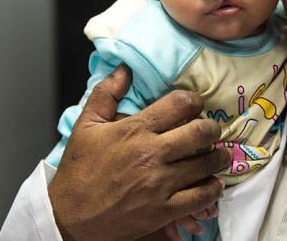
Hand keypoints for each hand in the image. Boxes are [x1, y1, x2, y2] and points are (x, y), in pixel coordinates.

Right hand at [48, 64, 230, 239]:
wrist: (68, 217)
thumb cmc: (78, 171)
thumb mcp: (86, 125)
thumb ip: (106, 93)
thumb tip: (124, 68)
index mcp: (134, 130)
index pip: (179, 104)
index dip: (194, 101)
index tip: (195, 106)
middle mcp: (150, 154)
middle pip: (200, 132)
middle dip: (212, 128)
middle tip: (211, 130)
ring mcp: (158, 184)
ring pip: (205, 164)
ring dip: (218, 157)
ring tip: (219, 155)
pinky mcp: (162, 211)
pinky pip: (200, 197)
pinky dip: (212, 189)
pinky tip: (213, 184)